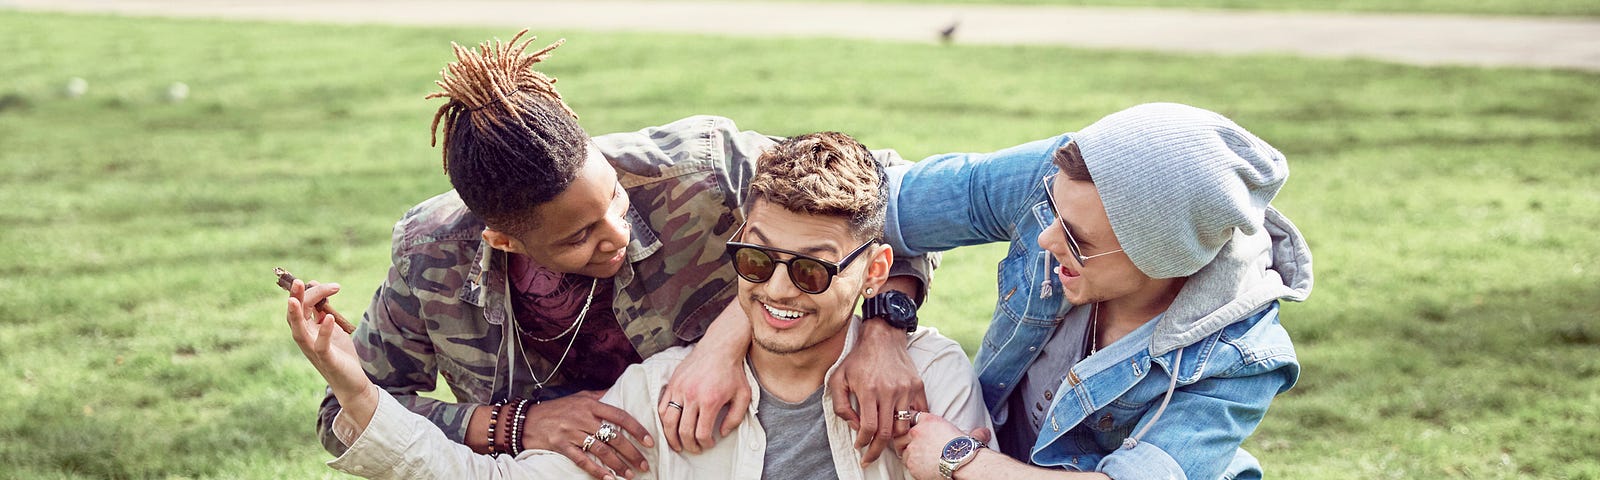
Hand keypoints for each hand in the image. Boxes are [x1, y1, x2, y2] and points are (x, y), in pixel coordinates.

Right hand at [285, 280, 367, 399]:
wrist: (351, 382)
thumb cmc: (340, 354)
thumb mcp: (332, 327)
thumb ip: (323, 310)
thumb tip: (317, 286)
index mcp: (307, 331)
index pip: (301, 307)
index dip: (310, 293)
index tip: (328, 285)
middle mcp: (306, 340)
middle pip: (294, 316)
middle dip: (295, 298)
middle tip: (299, 281)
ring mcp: (314, 351)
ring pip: (298, 332)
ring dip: (295, 316)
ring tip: (294, 299)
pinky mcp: (327, 360)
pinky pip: (321, 346)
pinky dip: (324, 332)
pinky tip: (329, 318)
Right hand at [521, 391, 652, 478]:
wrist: (527, 420)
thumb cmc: (557, 408)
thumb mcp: (579, 397)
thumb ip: (599, 396)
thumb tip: (619, 392)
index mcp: (590, 405)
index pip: (620, 416)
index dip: (637, 429)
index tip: (649, 441)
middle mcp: (583, 418)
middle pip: (613, 437)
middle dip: (632, 452)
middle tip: (643, 464)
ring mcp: (572, 433)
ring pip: (601, 451)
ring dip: (618, 464)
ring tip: (630, 474)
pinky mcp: (562, 446)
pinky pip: (582, 461)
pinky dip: (596, 471)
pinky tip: (609, 479)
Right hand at [658, 301, 752, 452]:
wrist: (720, 347)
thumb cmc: (733, 372)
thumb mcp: (743, 396)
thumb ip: (735, 418)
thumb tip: (722, 433)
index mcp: (710, 401)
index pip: (702, 433)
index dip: (705, 444)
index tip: (709, 444)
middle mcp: (692, 396)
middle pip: (683, 431)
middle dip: (688, 445)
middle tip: (694, 448)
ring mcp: (679, 389)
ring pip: (668, 421)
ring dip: (671, 437)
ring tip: (677, 444)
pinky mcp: (672, 383)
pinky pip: (662, 407)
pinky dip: (664, 420)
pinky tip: (670, 426)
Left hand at [829, 319, 926, 464]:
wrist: (883, 337)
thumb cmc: (857, 359)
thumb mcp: (838, 379)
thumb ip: (840, 406)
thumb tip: (854, 426)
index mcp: (869, 390)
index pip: (869, 427)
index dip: (863, 442)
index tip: (859, 447)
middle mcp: (889, 391)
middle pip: (887, 432)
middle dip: (877, 450)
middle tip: (870, 458)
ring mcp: (906, 389)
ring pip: (903, 426)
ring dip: (894, 439)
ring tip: (885, 442)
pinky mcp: (918, 386)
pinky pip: (919, 414)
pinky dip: (912, 425)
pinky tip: (902, 429)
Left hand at [892, 413, 991, 479]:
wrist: (962, 464)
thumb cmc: (967, 450)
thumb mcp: (969, 435)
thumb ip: (973, 432)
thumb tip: (985, 432)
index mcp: (929, 420)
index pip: (911, 415)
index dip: (910, 422)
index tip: (911, 428)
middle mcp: (917, 431)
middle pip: (900, 431)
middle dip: (902, 438)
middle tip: (907, 444)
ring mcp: (912, 446)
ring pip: (900, 448)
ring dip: (906, 452)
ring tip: (916, 457)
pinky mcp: (911, 461)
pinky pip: (906, 462)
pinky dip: (911, 464)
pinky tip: (920, 466)